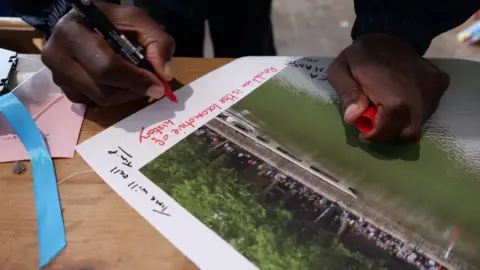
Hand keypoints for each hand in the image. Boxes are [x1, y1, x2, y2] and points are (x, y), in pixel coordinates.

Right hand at [41, 2, 174, 105]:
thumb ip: (157, 42)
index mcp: (73, 31)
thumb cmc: (111, 21)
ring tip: (136, 81)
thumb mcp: (137, 21)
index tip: (157, 85)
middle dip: (132, 90)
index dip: (135, 79)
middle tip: (150, 87)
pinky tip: (118, 83)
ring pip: (99, 99)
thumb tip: (163, 74)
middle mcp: (56, 54)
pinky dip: (111, 96)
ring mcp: (56, 73)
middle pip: (102, 89)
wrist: (85, 22)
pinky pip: (91, 102)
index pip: (106, 66)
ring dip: (124, 95)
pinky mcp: (61, 87)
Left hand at [327, 33, 449, 141]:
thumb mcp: (341, 70)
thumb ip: (347, 94)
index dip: (375, 136)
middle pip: (408, 132)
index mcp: (394, 95)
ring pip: (419, 122)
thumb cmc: (361, 54)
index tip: (363, 132)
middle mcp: (418, 96)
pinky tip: (400, 100)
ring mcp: (432, 90)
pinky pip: (428, 108)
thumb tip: (353, 118)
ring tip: (386, 109)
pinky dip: (413, 112)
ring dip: (401, 123)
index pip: (388, 130)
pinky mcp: (440, 84)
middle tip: (374, 123)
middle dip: (389, 133)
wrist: (390, 30)